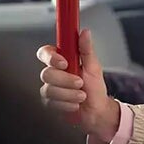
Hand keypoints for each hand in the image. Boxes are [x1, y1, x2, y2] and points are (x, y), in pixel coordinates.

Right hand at [37, 29, 120, 143]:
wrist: (96, 111)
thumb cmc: (95, 88)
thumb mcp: (93, 67)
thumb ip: (87, 49)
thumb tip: (85, 32)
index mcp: (62, 60)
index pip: (46, 53)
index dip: (51, 57)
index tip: (64, 63)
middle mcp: (53, 73)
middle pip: (46, 73)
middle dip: (65, 80)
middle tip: (80, 83)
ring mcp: (50, 89)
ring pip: (48, 90)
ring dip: (69, 94)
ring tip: (81, 96)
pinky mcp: (49, 103)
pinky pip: (51, 103)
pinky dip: (66, 105)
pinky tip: (75, 105)